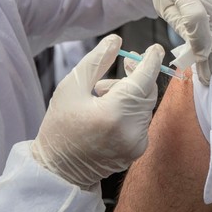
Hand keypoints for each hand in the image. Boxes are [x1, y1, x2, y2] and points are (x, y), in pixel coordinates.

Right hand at [31, 35, 161, 188]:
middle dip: (138, 75)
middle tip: (124, 63)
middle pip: (148, 92)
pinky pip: (141, 121)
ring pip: (145, 106)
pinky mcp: (136, 151)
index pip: (144, 80)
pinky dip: (131, 109)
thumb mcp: (71, 87)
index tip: (155, 48)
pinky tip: (109, 110)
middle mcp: (131, 132)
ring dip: (131, 93)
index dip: (151, 61)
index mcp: (114, 114)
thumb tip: (116, 41)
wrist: (57, 170)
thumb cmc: (59, 126)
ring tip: (102, 93)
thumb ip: (96, 61)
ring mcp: (136, 145)